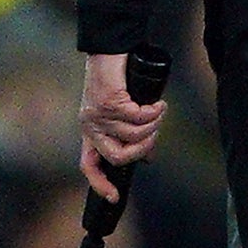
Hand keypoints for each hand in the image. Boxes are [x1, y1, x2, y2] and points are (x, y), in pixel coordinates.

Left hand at [78, 48, 164, 199]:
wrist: (109, 50)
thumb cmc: (116, 80)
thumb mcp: (119, 111)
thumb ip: (127, 133)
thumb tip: (146, 158)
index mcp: (90, 132)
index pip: (88, 166)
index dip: (100, 184)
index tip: (114, 197)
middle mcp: (91, 126)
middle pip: (118, 157)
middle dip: (143, 149)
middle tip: (155, 133)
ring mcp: (98, 115)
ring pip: (134, 135)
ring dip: (154, 125)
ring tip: (159, 111)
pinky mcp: (109, 102)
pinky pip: (139, 117)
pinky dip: (154, 112)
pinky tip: (159, 104)